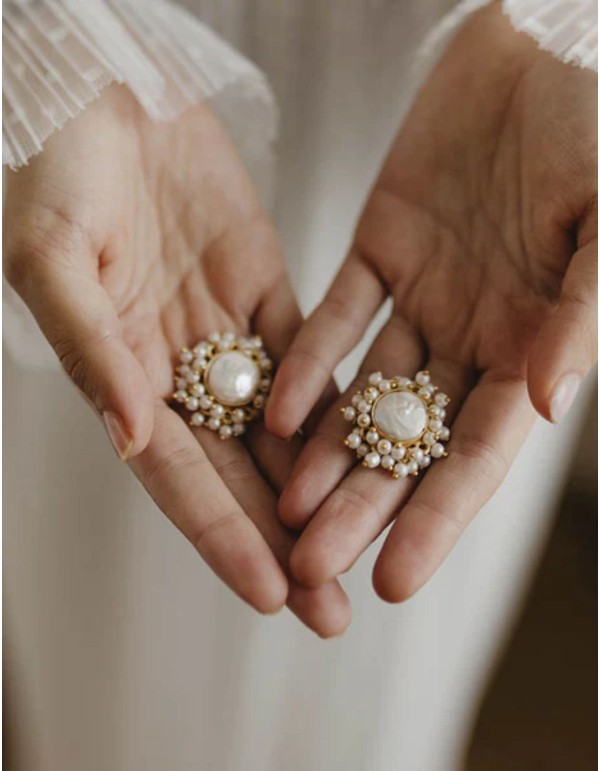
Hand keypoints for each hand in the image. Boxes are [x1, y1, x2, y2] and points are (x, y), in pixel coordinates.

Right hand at [3, 85, 349, 635]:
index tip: (269, 594)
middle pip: (237, 470)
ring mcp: (223, 332)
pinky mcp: (263, 289)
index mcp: (119, 373)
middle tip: (330, 606)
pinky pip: (306, 356)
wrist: (105, 95)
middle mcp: (174, 368)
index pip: (176, 476)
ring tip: (364, 542)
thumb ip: (91, 346)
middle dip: (283, 538)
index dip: (221, 535)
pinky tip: (373, 445)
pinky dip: (333, 402)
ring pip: (278, 424)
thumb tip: (129, 435)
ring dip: (319, 485)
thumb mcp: (53, 256)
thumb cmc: (56, 171)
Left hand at [267, 5, 596, 600]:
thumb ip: (581, 317)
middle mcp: (477, 336)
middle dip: (365, 503)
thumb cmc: (599, 128)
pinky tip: (274, 409)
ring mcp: (426, 297)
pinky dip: (309, 360)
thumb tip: (543, 407)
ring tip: (285, 506)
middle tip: (315, 564)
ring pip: (366, 392)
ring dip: (324, 449)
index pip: (480, 454)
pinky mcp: (382, 250)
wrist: (548, 41)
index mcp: (535, 346)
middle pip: (411, 440)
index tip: (394, 580)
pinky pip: (338, 316)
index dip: (439, 518)